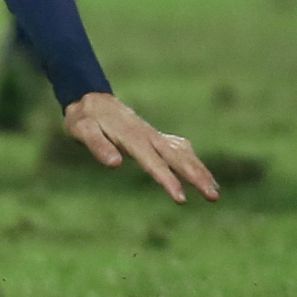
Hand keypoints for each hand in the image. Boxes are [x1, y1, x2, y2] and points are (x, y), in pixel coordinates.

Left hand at [62, 92, 218, 203]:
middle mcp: (148, 135)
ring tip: (214, 191)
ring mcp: (154, 135)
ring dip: (200, 171)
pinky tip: (202, 173)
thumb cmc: (84, 118)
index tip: (181, 198)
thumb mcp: (82, 130)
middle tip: (214, 197)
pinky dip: (193, 161)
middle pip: (177, 158)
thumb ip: (97, 146)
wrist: (90, 98)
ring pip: (183, 153)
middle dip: (197, 177)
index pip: (153, 163)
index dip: (167, 180)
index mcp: (131, 138)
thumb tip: (115, 163)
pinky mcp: (155, 136)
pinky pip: (180, 148)